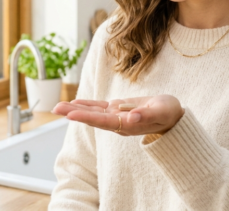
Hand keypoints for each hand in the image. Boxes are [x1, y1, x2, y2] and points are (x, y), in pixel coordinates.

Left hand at [52, 95, 183, 135]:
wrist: (173, 117)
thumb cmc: (169, 114)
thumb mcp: (162, 111)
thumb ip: (147, 115)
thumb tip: (131, 118)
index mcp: (127, 125)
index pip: (103, 121)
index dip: (87, 117)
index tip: (71, 115)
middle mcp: (118, 122)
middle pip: (92, 118)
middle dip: (73, 113)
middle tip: (55, 108)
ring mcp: (117, 116)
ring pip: (93, 112)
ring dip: (75, 109)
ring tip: (58, 106)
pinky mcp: (118, 109)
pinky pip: (99, 107)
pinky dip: (86, 104)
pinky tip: (74, 103)